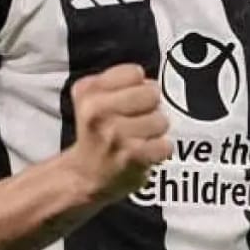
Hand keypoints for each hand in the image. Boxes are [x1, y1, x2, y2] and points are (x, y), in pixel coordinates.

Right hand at [66, 63, 171, 206]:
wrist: (83, 176)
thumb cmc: (96, 131)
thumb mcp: (91, 97)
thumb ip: (117, 80)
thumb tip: (148, 82)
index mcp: (88, 92)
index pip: (134, 73)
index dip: (137, 85)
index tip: (127, 100)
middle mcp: (98, 112)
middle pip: (152, 93)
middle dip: (150, 106)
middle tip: (137, 120)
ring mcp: (115, 135)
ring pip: (161, 120)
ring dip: (155, 131)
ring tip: (139, 138)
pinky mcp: (132, 157)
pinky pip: (165, 145)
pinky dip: (160, 150)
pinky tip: (145, 153)